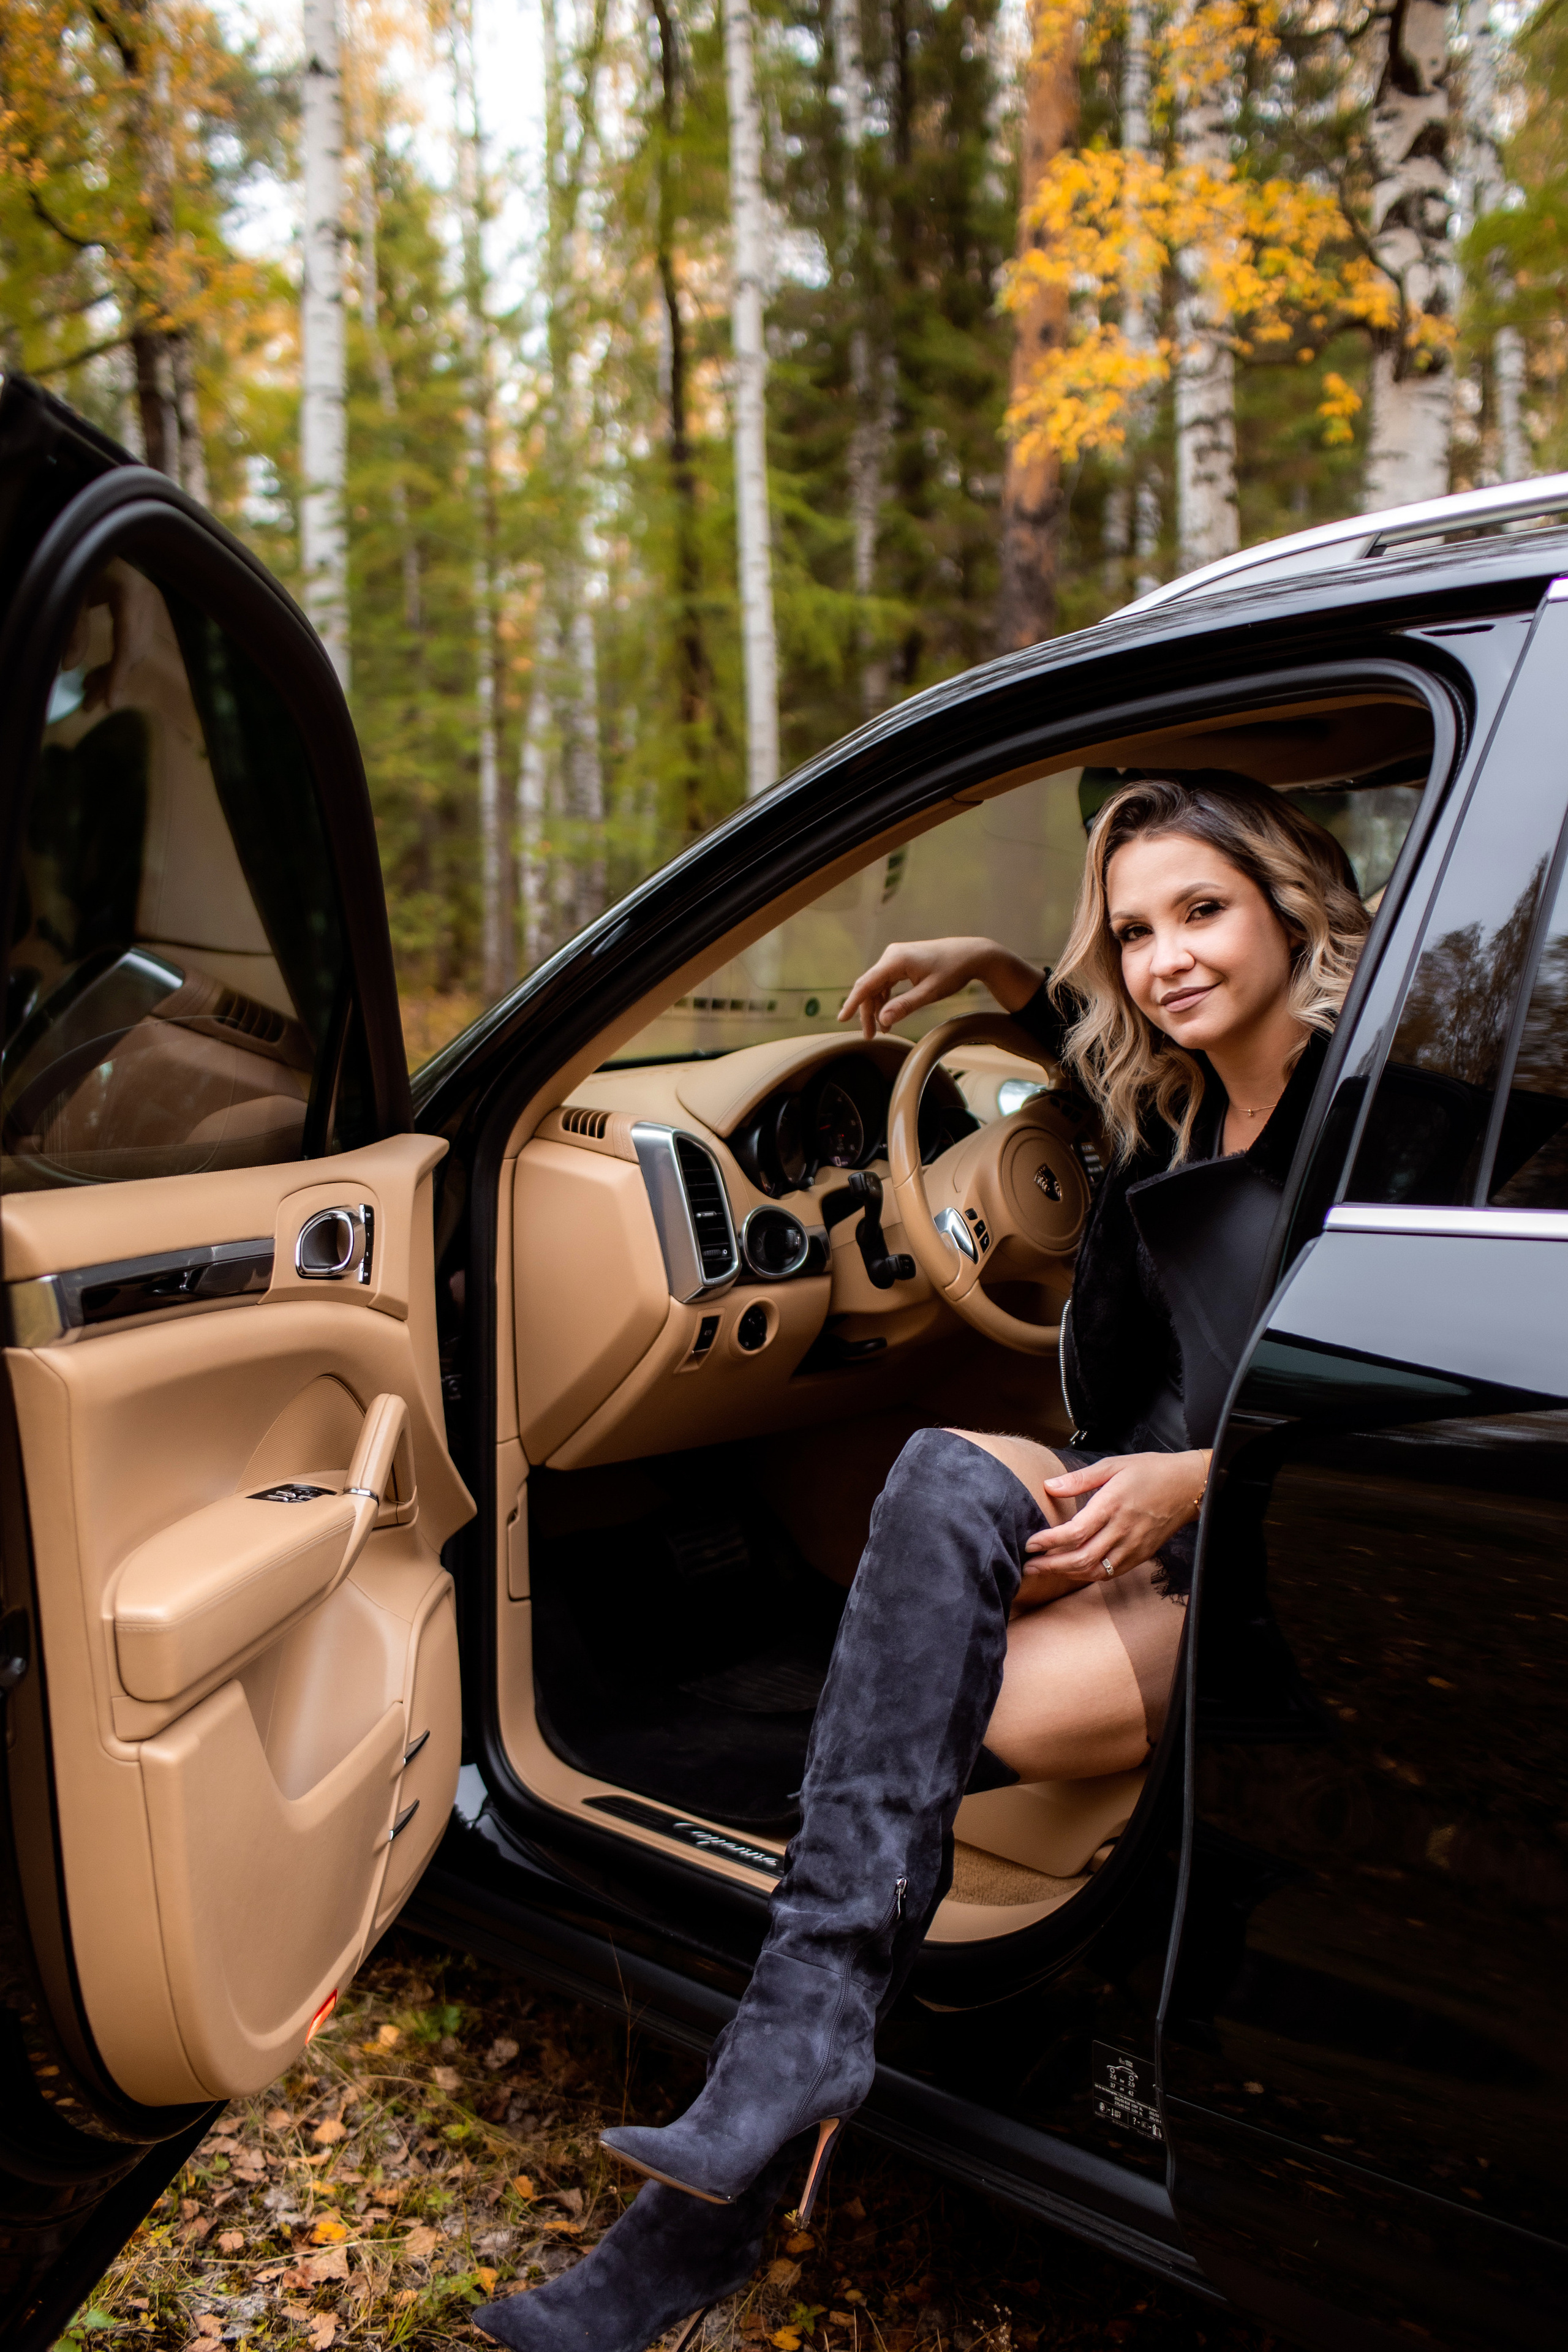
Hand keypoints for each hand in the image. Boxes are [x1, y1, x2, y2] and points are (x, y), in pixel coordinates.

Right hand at [838, 937, 1042, 1039]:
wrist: (970, 954)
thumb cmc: (953, 971)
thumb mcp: (930, 992)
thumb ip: (905, 1006)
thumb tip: (882, 1020)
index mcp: (895, 960)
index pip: (866, 984)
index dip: (853, 1003)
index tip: (842, 1019)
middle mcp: (891, 956)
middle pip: (869, 987)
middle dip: (867, 1012)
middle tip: (869, 1036)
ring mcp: (896, 958)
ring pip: (877, 986)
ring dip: (877, 1007)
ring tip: (882, 1030)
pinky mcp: (902, 962)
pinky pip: (886, 982)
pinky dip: (885, 999)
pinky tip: (888, 1016)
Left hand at [1022, 1450, 1209, 1582]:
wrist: (1189, 1486)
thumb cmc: (1150, 1471)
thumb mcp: (1113, 1465)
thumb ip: (1079, 1478)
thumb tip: (1048, 1486)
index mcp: (1113, 1504)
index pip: (1075, 1532)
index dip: (1049, 1541)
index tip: (1030, 1543)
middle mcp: (1123, 1529)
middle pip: (1082, 1557)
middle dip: (1051, 1565)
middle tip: (1029, 1566)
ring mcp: (1134, 1545)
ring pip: (1096, 1570)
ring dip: (1067, 1573)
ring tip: (1045, 1570)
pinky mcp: (1141, 1555)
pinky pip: (1111, 1572)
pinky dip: (1089, 1575)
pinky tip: (1073, 1571)